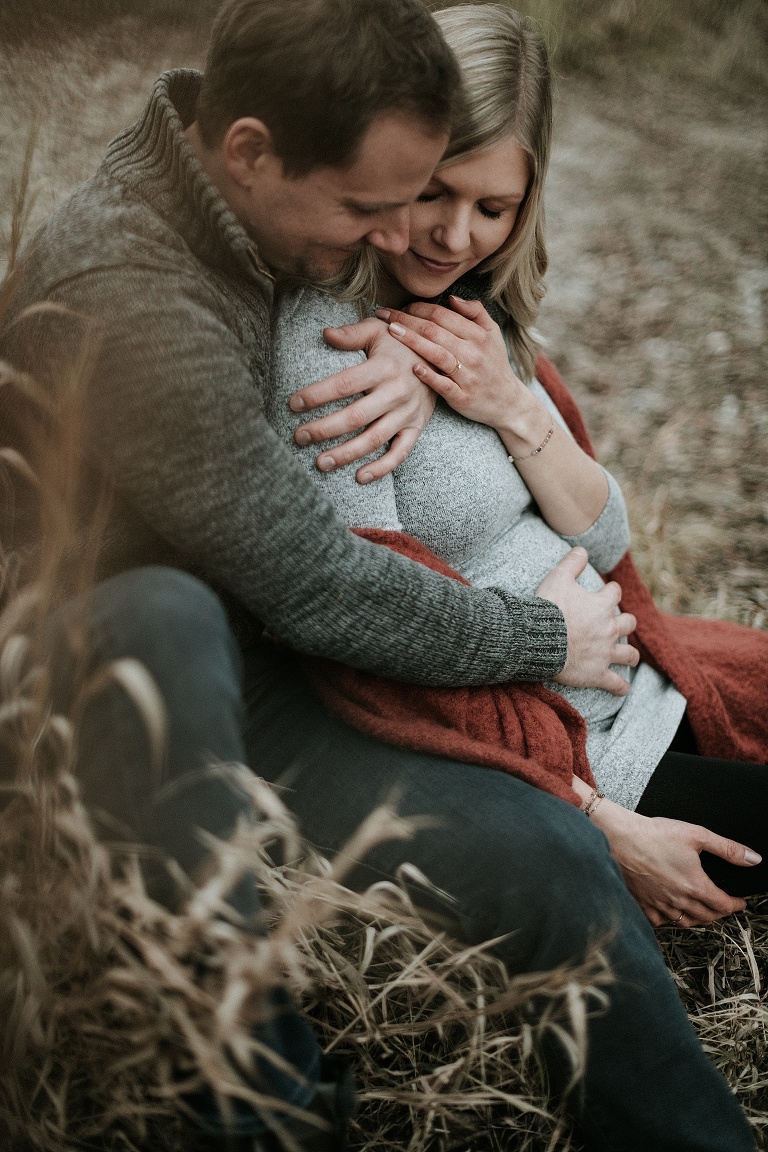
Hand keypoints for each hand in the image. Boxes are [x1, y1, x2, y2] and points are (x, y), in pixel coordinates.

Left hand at [288, 318, 435, 482]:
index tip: (294, 404)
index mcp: (384, 368)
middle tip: (299, 437)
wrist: (440, 357)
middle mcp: (396, 393)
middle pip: (354, 417)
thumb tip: (325, 334)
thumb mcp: (378, 330)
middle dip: (323, 429)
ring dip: (345, 454)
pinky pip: (399, 454)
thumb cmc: (402, 343)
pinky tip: (359, 477)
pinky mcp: (416, 428)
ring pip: (373, 440)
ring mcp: (407, 414)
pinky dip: (381, 469)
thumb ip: (352, 333)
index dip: (317, 395)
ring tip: (320, 463)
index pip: (343, 385)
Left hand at [376, 297, 534, 434]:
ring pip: (436, 354)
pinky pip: (443, 385)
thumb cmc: (494, 365)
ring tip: (391, 331)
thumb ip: (475, 312)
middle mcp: (473, 353)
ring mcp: (467, 376)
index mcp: (477, 335)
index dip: (419, 307)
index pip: (442, 315)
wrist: (508, 402)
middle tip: (384, 314)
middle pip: (434, 331)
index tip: (400, 306)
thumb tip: (452, 298)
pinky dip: (429, 376)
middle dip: (406, 320)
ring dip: (412, 341)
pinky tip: (413, 367)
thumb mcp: (493, 333)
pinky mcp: (462, 397)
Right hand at [536, 548, 638, 695]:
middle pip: (629, 624)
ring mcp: (605, 653)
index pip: (615, 593)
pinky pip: (616, 684)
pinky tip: (622, 689)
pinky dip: (620, 687)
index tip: (606, 592)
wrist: (539, 639)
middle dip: (625, 622)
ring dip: (629, 654)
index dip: (611, 591)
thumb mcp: (558, 577)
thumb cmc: (549, 608)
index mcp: (602, 605)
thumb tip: (582, 548)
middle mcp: (609, 629)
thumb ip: (572, 562)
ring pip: (629, 655)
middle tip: (617, 624)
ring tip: (628, 655)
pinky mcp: (597, 674)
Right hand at [591, 801, 759, 925]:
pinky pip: (661, 922)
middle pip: (707, 917)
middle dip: (720, 913)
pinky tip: (672, 912)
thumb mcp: (696, 834)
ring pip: (686, 922)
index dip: (736, 905)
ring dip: (699, 919)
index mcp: (695, 885)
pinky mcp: (643, 905)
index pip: (724, 905)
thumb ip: (728, 848)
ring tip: (703, 911)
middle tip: (724, 906)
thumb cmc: (654, 834)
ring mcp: (660, 905)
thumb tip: (753, 859)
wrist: (619, 838)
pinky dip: (671, 920)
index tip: (740, 903)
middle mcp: (679, 900)